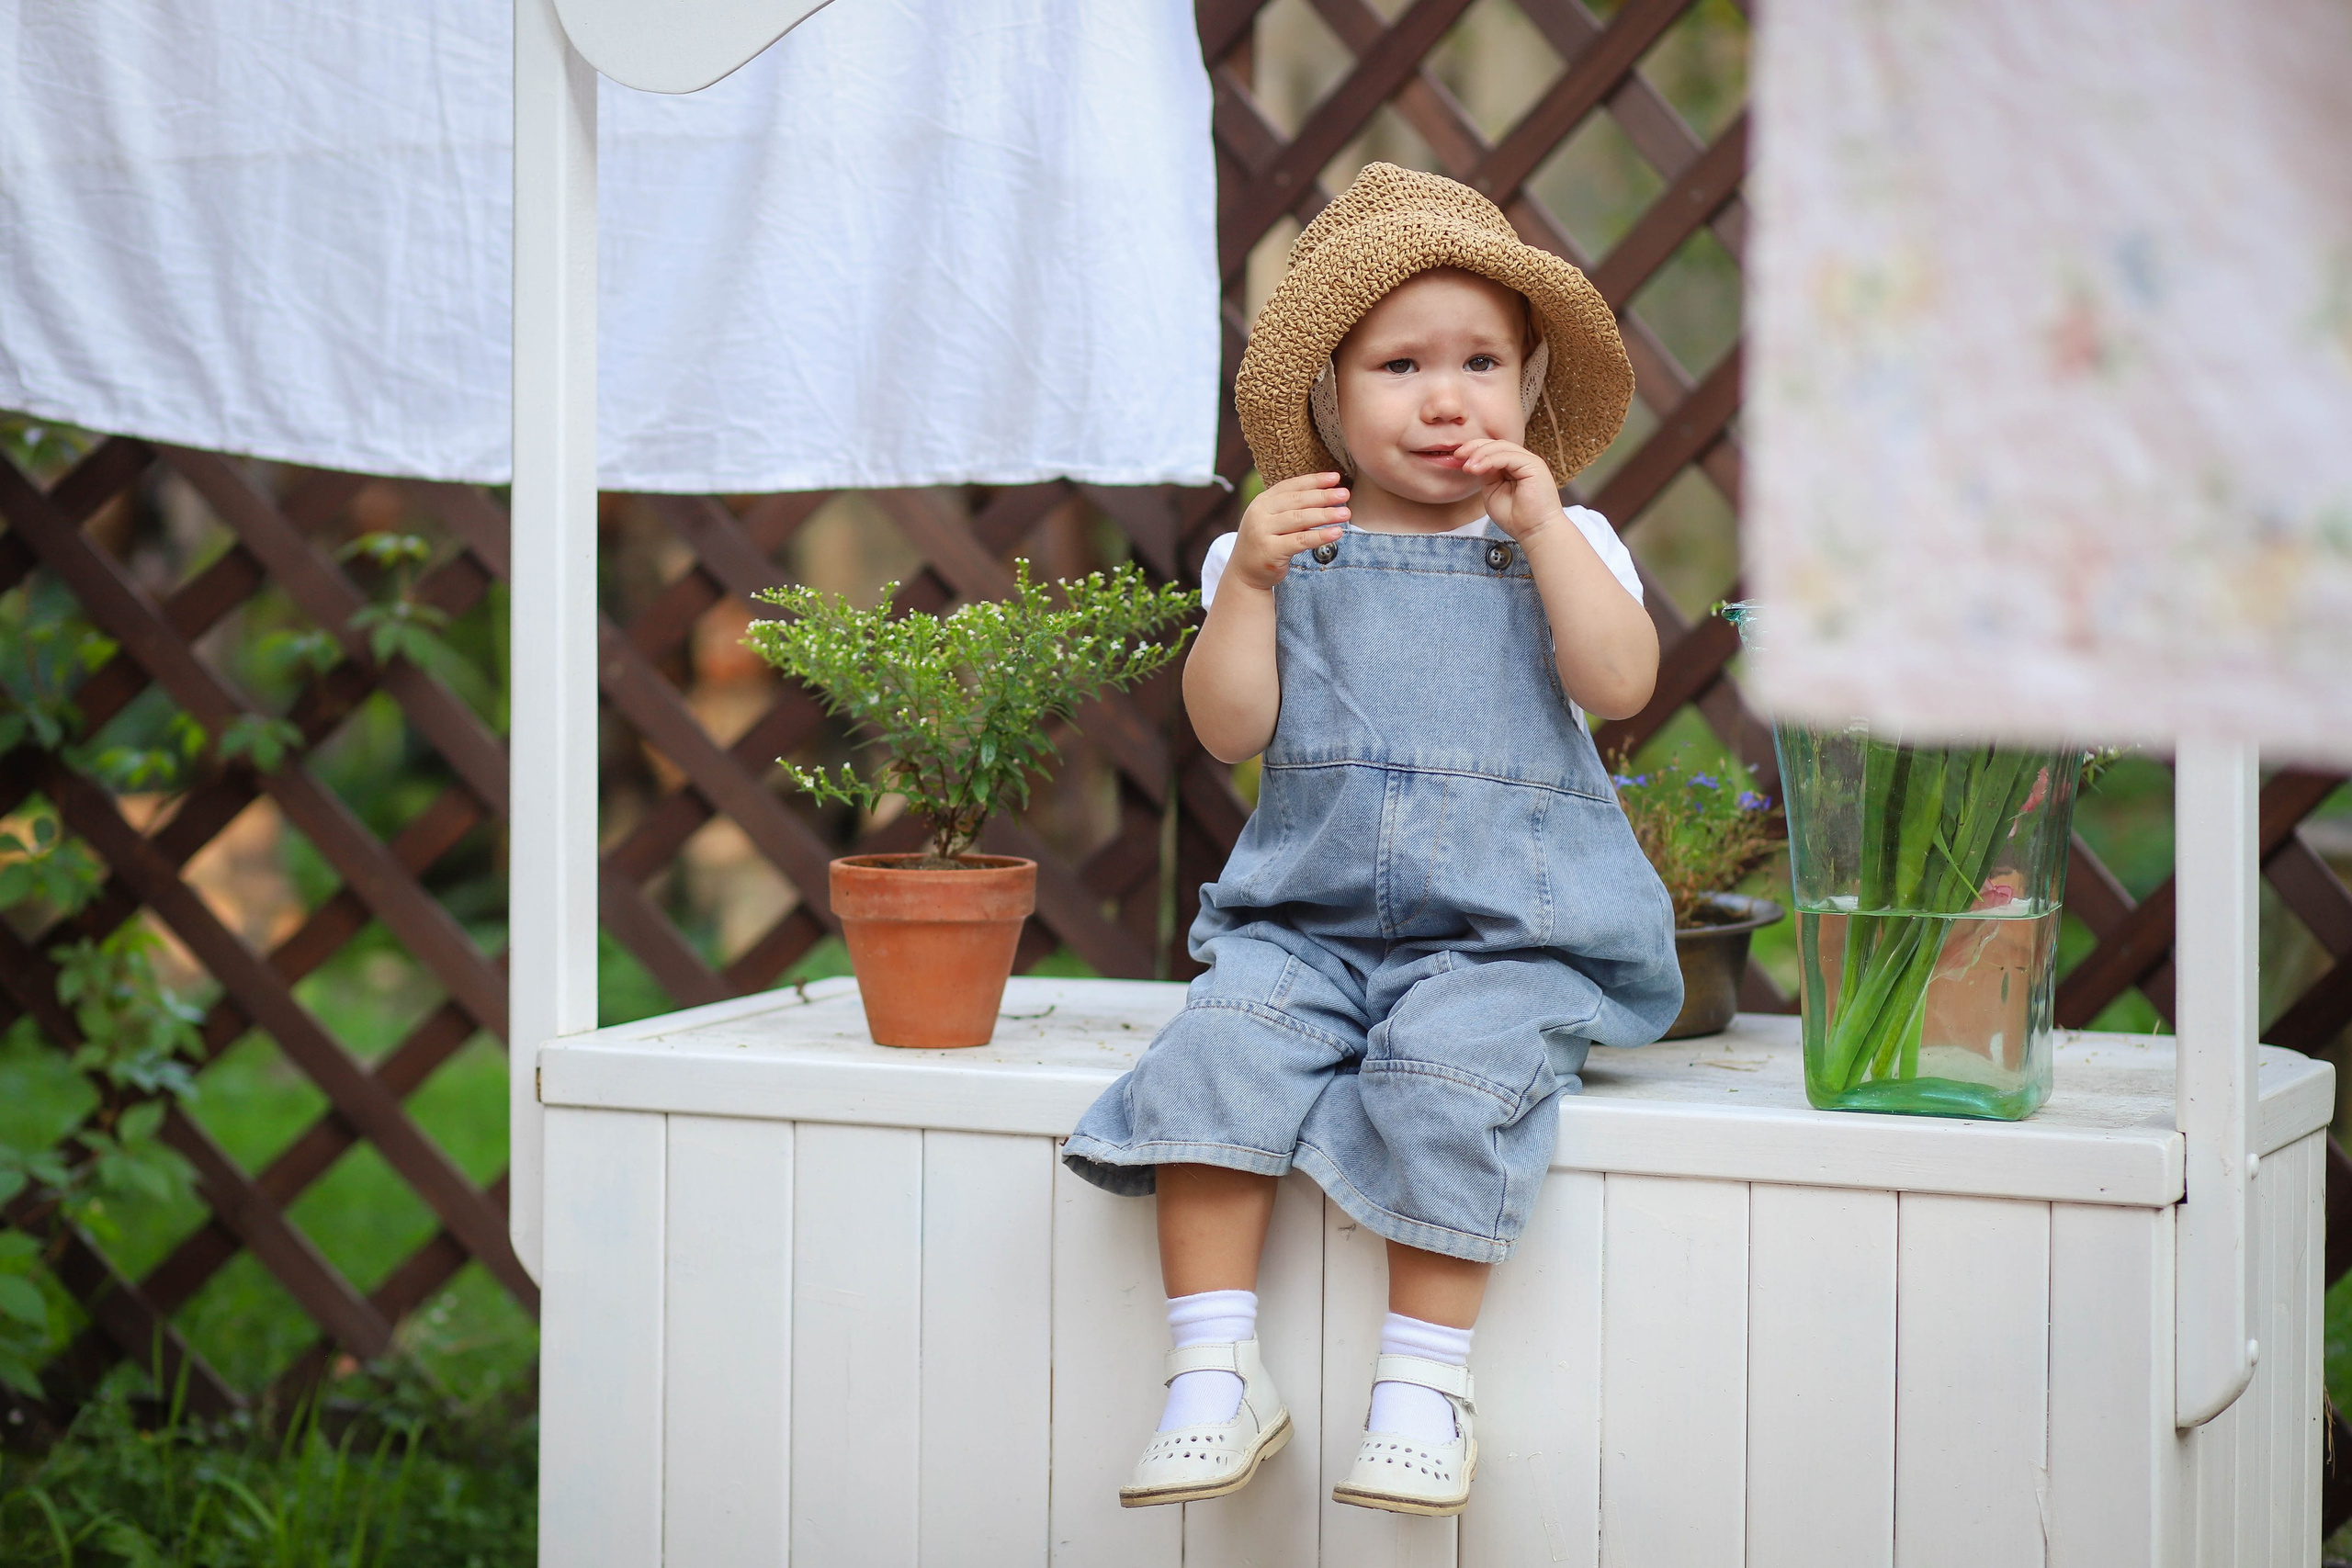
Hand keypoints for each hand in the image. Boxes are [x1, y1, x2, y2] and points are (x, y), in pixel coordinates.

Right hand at [1227, 472, 1349, 592]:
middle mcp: (1259, 513)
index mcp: (1262, 501)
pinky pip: (1301, 540)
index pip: (1291, 486)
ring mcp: (1262, 531)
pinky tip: (1336, 532)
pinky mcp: (1270, 550)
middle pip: (1297, 500)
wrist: (1245, 574)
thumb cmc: (1266, 544)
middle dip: (1323, 496)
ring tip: (1346, 513)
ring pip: (1300, 519)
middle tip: (1345, 493)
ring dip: (1325, 515)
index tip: (1335, 477)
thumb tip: (1327, 496)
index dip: (1314, 480)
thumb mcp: (1274, 521)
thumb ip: (1292, 509)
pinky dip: (1320, 536)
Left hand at [1456, 439, 1559, 541]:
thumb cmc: (1516, 518)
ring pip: (1502, 447)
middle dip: (1475, 448)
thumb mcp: (1492, 492)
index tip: (1457, 457)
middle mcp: (1522, 461)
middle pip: (1496, 444)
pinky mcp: (1534, 465)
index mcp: (1512, 466)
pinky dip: (1491, 460)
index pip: (1492, 450)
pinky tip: (1478, 468)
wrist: (1535, 532)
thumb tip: (1474, 461)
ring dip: (1481, 454)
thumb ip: (1486, 475)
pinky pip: (1509, 456)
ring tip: (1468, 466)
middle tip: (1458, 456)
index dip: (1474, 450)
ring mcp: (1529, 461)